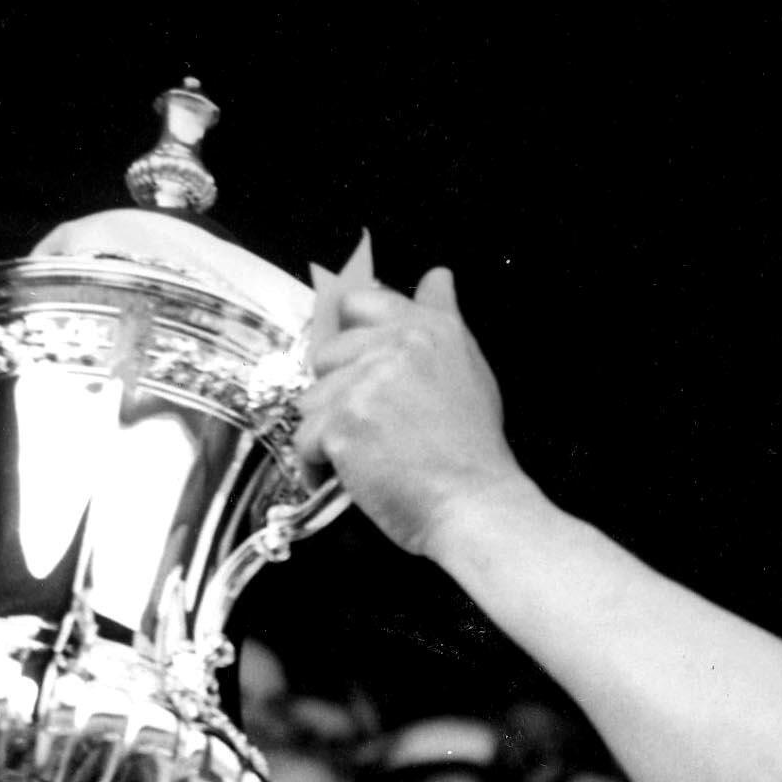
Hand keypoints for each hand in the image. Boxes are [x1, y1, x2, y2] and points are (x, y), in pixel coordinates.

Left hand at [301, 245, 529, 562]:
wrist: (476, 504)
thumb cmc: (474, 449)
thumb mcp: (469, 368)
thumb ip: (442, 318)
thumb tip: (437, 277)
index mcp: (425, 330)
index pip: (358, 303)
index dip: (351, 334)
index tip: (361, 365)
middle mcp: (393, 349)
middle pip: (327, 355)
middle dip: (340, 392)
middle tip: (375, 426)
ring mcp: (363, 386)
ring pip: (313, 399)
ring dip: (330, 431)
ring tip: (368, 455)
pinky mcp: (342, 426)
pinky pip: (306, 439)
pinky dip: (319, 464)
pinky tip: (351, 474)